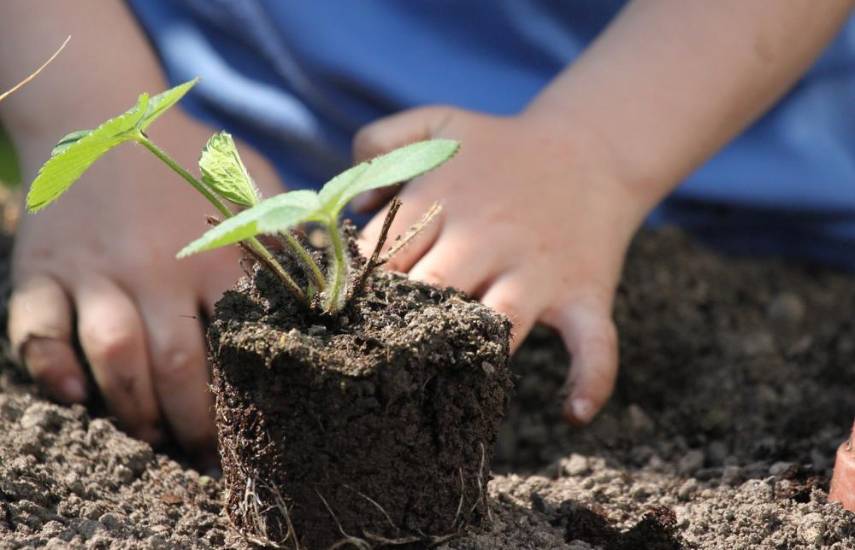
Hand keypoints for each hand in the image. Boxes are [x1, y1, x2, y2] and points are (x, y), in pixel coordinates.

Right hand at [8, 116, 281, 462]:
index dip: (247, 398)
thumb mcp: (249, 179)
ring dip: (133, 409)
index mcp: (213, 252)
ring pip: (113, 357)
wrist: (97, 112)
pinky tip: (75, 396)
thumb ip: (285, 227)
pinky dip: (50, 369)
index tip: (256, 430)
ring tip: (152, 436)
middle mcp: (155, 266)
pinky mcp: (44, 269)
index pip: (237, 341)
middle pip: (176, 365)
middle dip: (192, 423)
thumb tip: (332, 275)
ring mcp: (95, 269)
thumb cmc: (185, 156)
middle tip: (203, 454)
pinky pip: (36, 329)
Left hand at [354, 106, 649, 423]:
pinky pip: (594, 344)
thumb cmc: (501, 148)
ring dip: (471, 355)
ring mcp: (537, 270)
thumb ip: (380, 142)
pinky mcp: (584, 294)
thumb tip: (353, 206)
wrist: (592, 148)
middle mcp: (487, 238)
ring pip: (498, 324)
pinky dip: (591, 380)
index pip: (384, 255)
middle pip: (431, 291)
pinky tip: (572, 412)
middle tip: (377, 357)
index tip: (341, 316)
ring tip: (444, 385)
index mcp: (445, 201)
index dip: (358, 288)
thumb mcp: (437, 123)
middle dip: (401, 324)